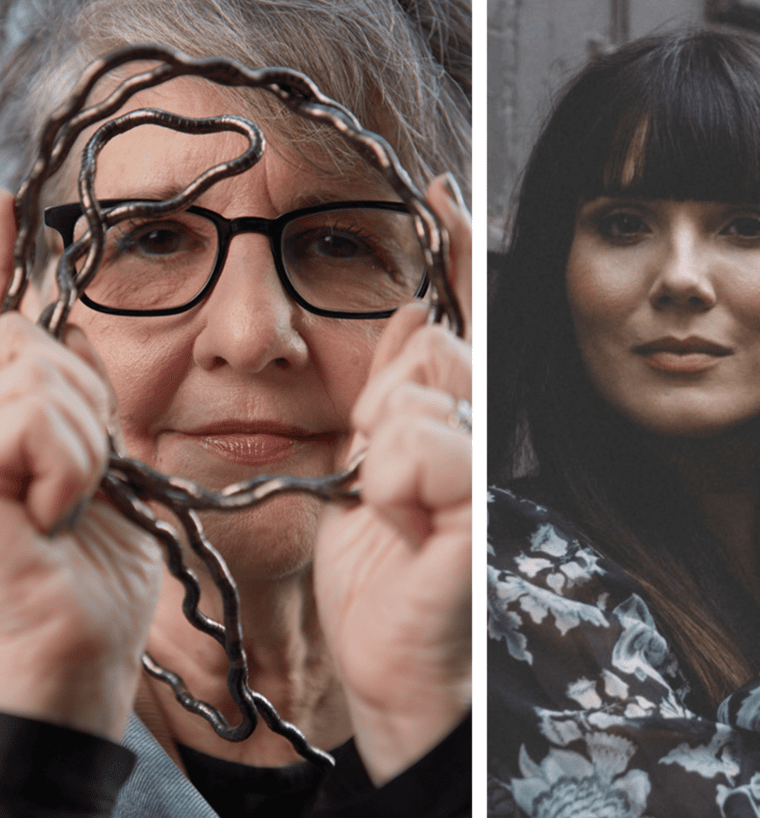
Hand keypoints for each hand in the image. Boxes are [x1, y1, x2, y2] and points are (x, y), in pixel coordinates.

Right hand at [0, 190, 161, 739]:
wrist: (70, 661)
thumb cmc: (85, 574)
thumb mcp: (89, 468)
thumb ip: (68, 396)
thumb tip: (66, 328)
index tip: (2, 200)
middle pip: (21, 343)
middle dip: (76, 403)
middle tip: (77, 484)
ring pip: (25, 370)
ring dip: (75, 441)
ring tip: (64, 508)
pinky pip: (18, 412)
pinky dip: (59, 459)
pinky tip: (52, 514)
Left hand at [313, 175, 470, 784]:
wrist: (391, 663)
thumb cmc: (382, 570)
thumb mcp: (368, 465)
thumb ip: (394, 388)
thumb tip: (416, 311)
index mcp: (460, 423)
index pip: (467, 324)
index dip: (461, 257)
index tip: (443, 191)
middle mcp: (489, 436)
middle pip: (437, 354)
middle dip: (389, 406)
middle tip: (387, 480)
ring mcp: (494, 469)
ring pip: (424, 395)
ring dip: (385, 456)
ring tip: (396, 512)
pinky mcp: (488, 506)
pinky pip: (427, 444)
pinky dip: (397, 485)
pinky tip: (407, 527)